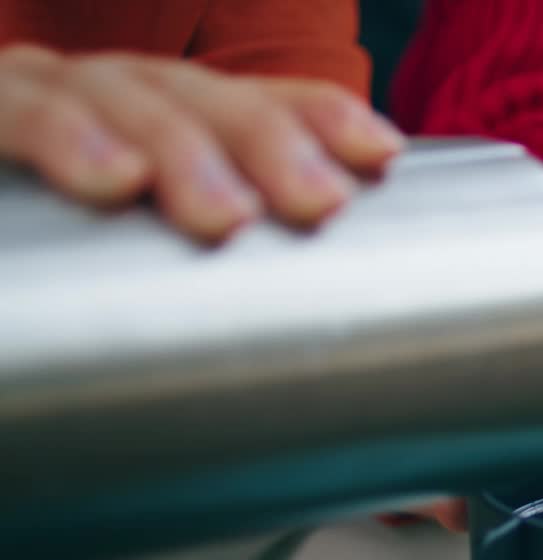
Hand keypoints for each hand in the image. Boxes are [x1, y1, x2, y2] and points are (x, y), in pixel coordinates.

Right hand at [0, 45, 404, 241]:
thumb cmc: (48, 260)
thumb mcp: (138, 254)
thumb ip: (196, 266)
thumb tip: (306, 357)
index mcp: (154, 120)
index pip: (245, 102)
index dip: (314, 115)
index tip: (381, 153)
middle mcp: (98, 94)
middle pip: (198, 97)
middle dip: (268, 142)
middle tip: (321, 204)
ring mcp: (30, 93)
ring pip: (115, 96)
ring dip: (179, 149)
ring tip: (225, 215)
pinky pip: (9, 111)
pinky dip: (61, 138)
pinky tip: (109, 177)